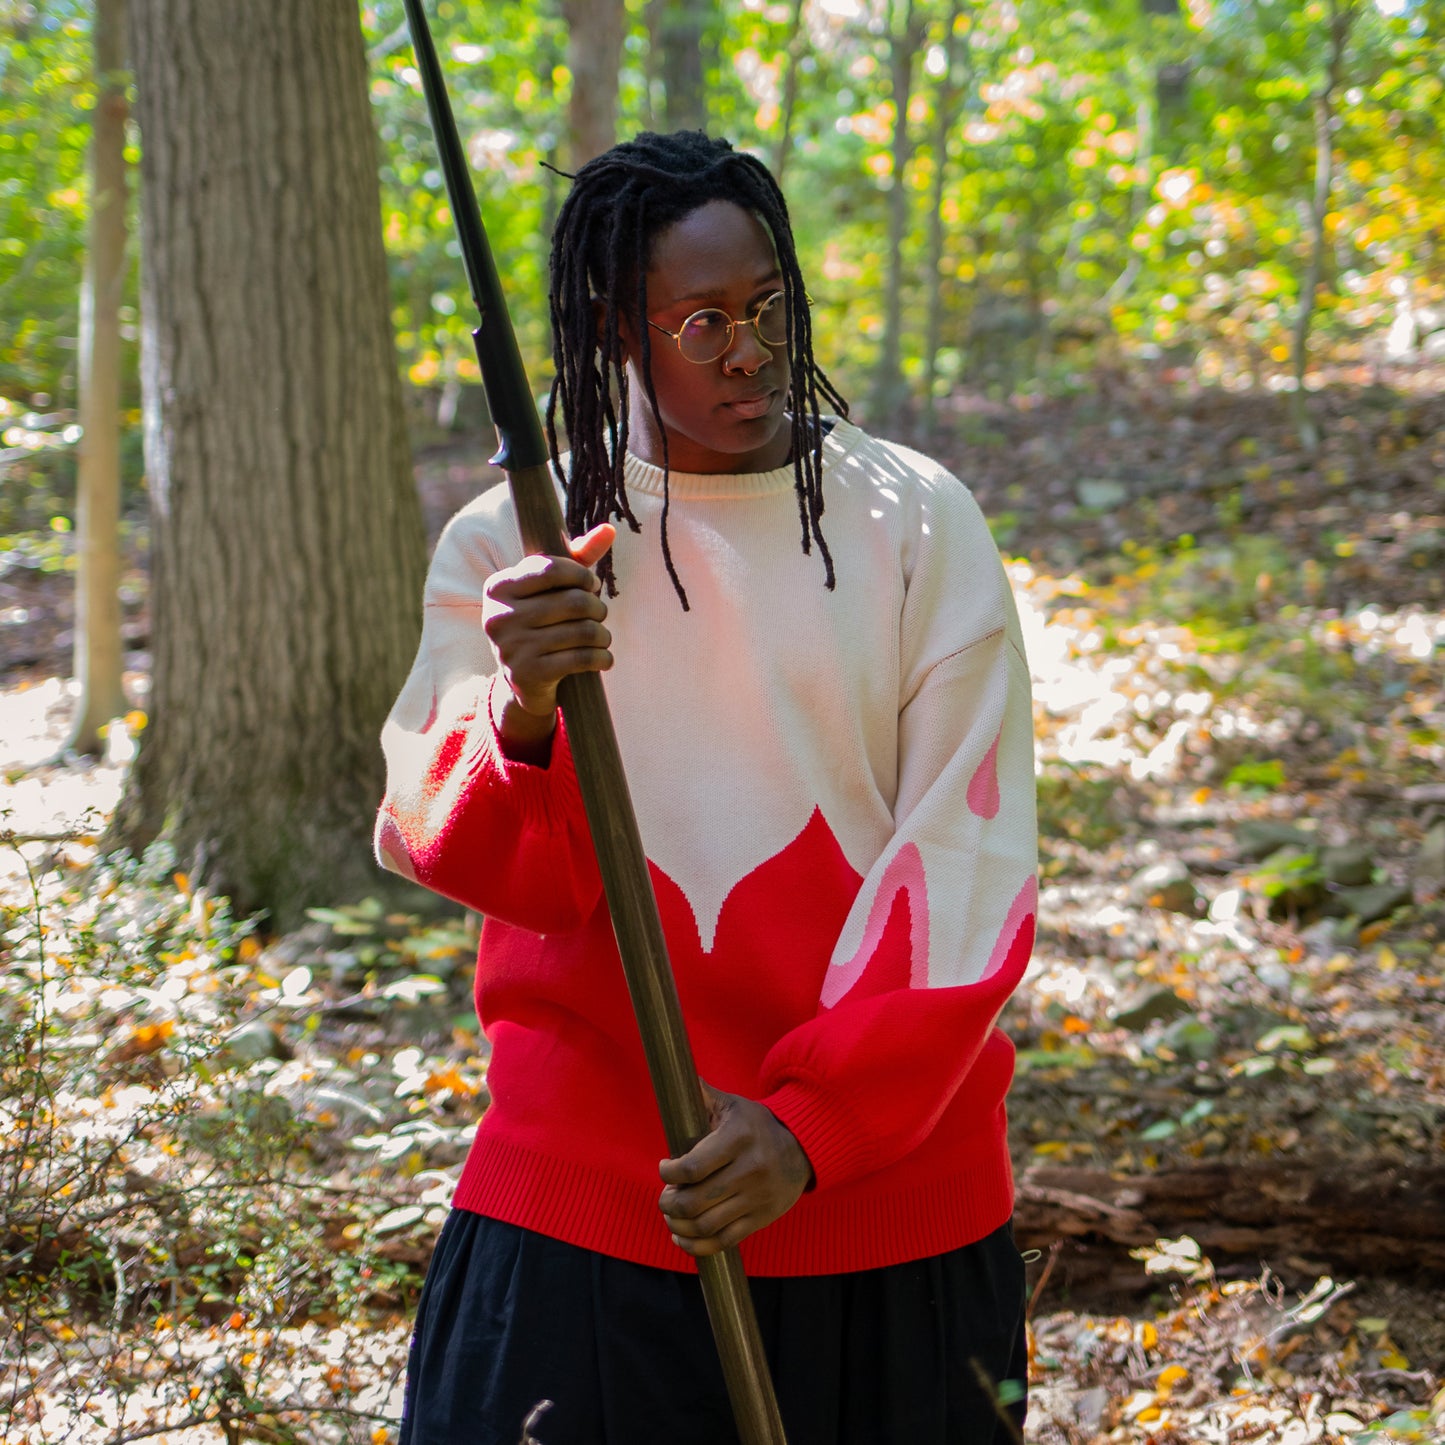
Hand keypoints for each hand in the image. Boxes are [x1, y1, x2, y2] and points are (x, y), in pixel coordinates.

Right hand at [482, 524, 615, 757]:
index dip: (581, 575)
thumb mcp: (553, 588)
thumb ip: (579, 557)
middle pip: (573, 601)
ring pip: (581, 631)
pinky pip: (580, 659)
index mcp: (498, 587)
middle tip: (599, 615)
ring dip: (603, 635)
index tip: (592, 584)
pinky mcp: (526, 674)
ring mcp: (510, 647)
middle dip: (597, 608)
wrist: (523, 681)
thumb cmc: (542, 623)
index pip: (551, 568)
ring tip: (603, 638)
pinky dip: (601, 658)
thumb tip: (610, 529)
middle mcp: (498, 616)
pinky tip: (604, 659)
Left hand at [658, 1083, 813, 1257]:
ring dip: (678, 1225)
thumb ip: (704, 1096)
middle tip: (665, 1196)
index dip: (670, 1173)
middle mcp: (750, 1170)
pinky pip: (723, 1241)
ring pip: (706, 1225)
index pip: (693, 1168)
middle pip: (695, 1202)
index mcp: (738, 1139)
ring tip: (671, 1215)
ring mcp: (757, 1198)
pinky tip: (682, 1237)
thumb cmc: (756, 1125)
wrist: (802, 1148)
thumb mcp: (734, 1106)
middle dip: (669, 1203)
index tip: (664, 1168)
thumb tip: (678, 1077)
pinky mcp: (761, 1219)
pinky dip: (697, 1246)